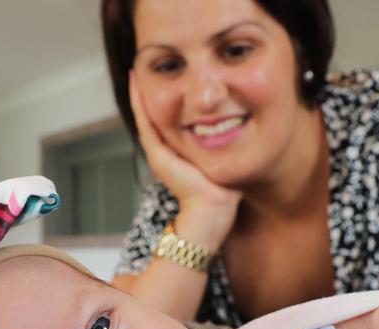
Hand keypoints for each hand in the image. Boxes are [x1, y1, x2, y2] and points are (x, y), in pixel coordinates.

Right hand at [129, 71, 240, 247]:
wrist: (213, 211)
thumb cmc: (223, 193)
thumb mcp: (224, 158)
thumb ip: (227, 143)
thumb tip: (242, 126)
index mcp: (180, 152)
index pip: (171, 119)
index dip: (169, 98)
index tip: (169, 77)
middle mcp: (167, 152)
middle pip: (156, 115)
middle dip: (152, 91)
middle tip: (146, 66)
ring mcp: (159, 153)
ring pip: (147, 115)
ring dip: (140, 92)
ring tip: (136, 69)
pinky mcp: (158, 156)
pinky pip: (146, 122)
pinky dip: (139, 103)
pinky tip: (136, 83)